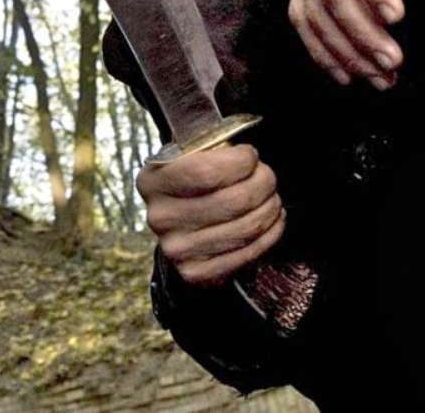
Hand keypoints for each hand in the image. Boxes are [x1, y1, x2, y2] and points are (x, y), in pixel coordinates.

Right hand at [137, 144, 284, 286]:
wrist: (178, 227)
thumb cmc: (191, 185)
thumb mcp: (187, 159)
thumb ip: (211, 151)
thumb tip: (247, 154)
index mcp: (152, 182)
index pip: (205, 171)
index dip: (239, 161)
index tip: (250, 155)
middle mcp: (160, 218)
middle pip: (233, 201)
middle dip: (263, 183)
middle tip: (267, 176)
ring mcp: (177, 249)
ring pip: (246, 227)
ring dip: (270, 207)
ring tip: (271, 197)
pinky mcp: (196, 273)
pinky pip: (249, 252)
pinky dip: (270, 233)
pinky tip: (272, 220)